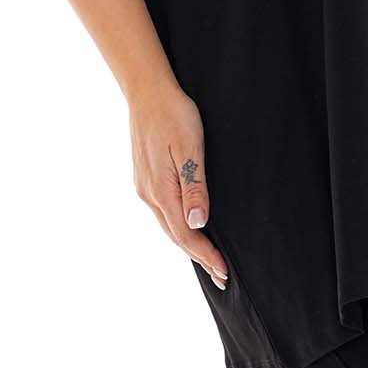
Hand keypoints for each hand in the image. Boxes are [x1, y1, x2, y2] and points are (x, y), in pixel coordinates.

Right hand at [129, 84, 228, 288]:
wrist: (147, 92)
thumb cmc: (174, 115)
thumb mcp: (190, 148)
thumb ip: (194, 186)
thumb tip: (198, 224)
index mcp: (161, 191)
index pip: (187, 235)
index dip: (206, 256)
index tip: (224, 272)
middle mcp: (149, 194)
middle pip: (176, 236)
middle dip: (199, 257)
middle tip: (221, 276)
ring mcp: (144, 187)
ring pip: (168, 226)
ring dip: (188, 245)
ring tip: (208, 259)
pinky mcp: (145, 179)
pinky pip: (163, 213)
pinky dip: (177, 228)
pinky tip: (188, 229)